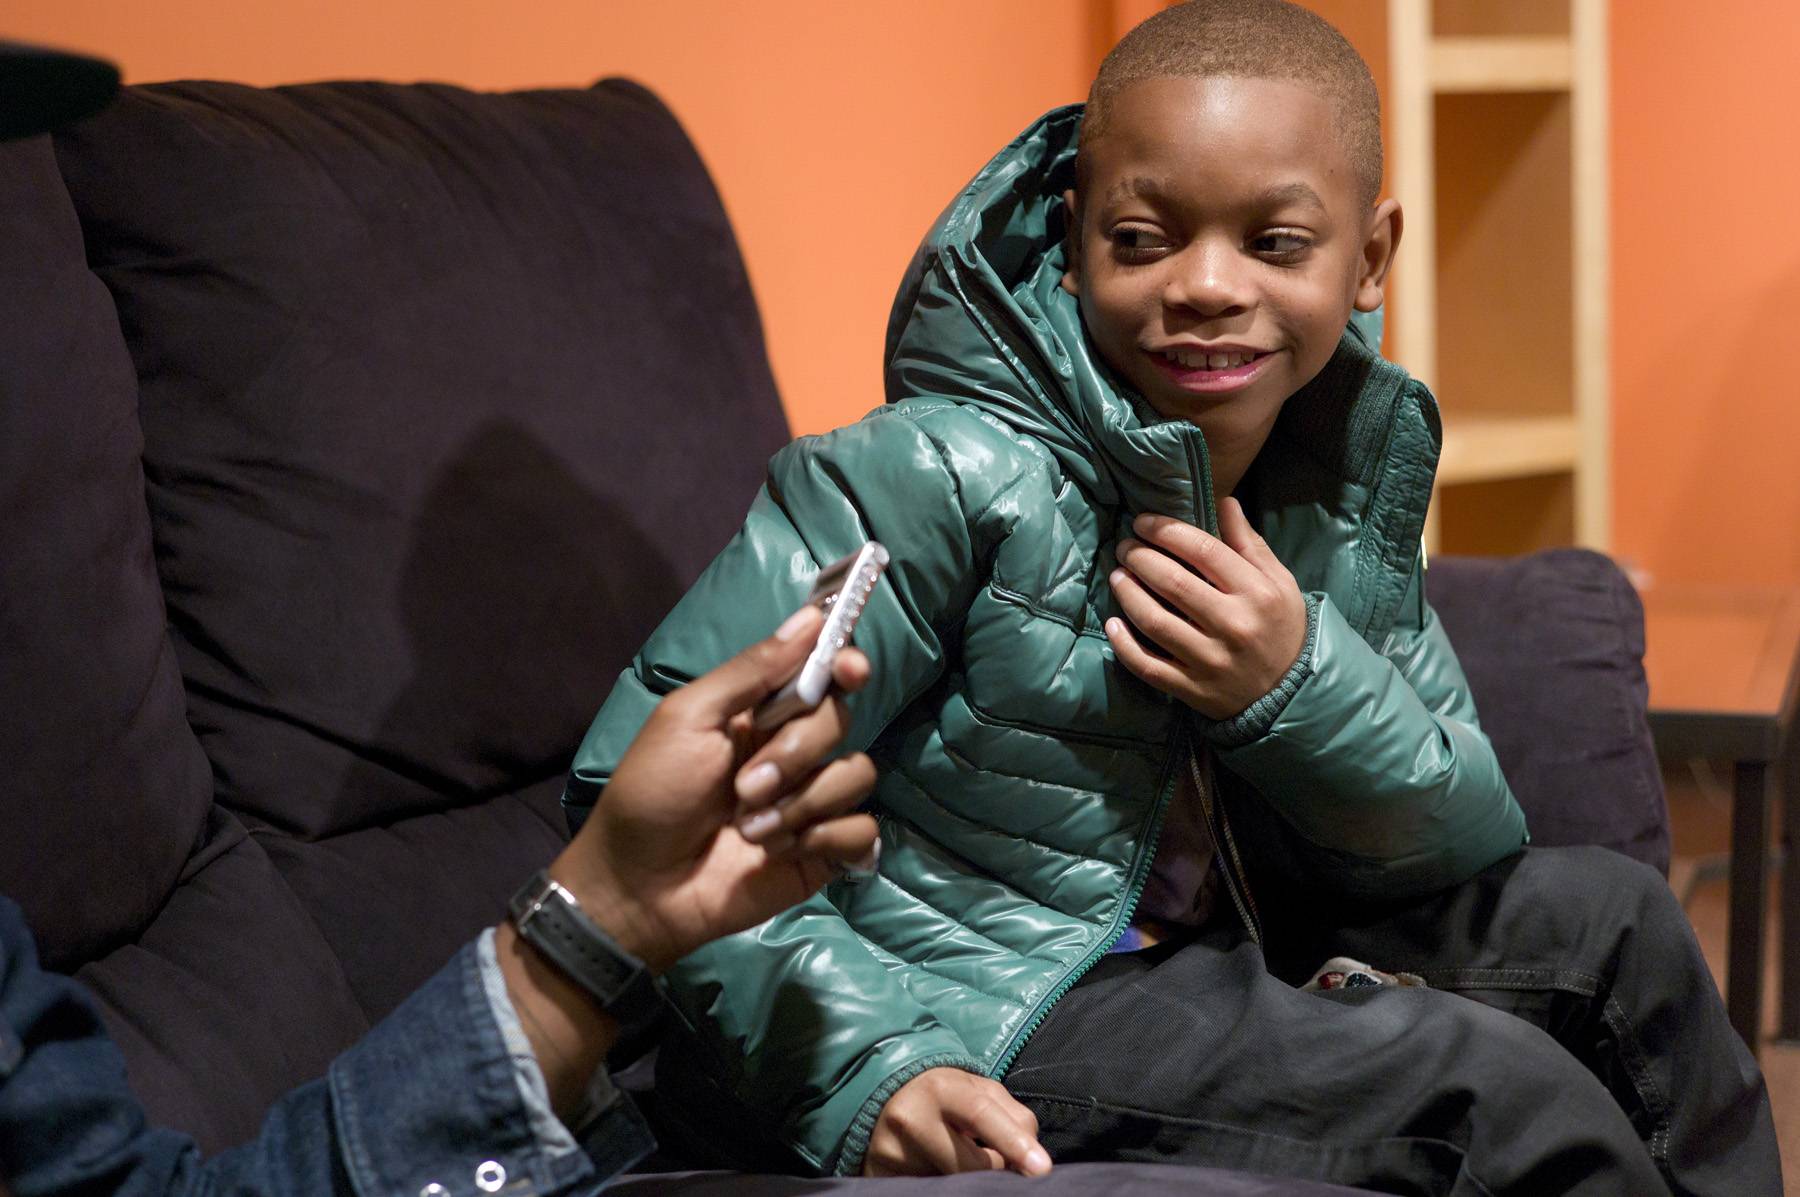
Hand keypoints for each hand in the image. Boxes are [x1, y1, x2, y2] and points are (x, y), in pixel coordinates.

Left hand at [552, 605, 879, 972]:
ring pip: (857, 774)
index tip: (849, 669)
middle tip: (745, 787)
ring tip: (750, 829)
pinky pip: (861, 830)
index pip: (824, 672)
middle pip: (840, 721)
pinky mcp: (824, 850)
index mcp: (760, 712)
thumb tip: (811, 616)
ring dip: (802, 802)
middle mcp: (793, 750)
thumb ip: (751, 670)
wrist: (639, 886)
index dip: (845, 665)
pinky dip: (824, 838)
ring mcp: (811, 801)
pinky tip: (779, 852)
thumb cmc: (652, 794)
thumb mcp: (689, 718)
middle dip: (796, 752)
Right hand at [864, 1067, 1050, 1177]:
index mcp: (940, 1089)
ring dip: (966, 1178)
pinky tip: (932, 1166)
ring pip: (953, 1185)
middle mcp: (910, 1119)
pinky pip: (928, 1190)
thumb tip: (1032, 1160)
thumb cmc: (946, 1095)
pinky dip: (942, 1184)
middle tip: (984, 1152)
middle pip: (972, 1165)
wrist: (885, 1096)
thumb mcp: (979, 1091)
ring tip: (951, 1154)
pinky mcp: (880, 1177)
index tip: (1041, 1168)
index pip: (981, 1115)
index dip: (1014, 1142)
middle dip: (992, 1167)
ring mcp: (892, 1153)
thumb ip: (1013, 1116)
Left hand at [1106, 497, 1305, 719]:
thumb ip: (1249, 544)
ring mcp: (1210, 661)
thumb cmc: (1280, 627)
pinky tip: (1112, 623)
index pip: (1203, 550)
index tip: (1143, 522)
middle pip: (1173, 583)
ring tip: (1117, 576)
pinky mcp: (1192, 689)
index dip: (1166, 531)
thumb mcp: (1279, 582)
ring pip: (1155, 622)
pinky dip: (1124, 645)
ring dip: (1127, 594)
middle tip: (1125, 547)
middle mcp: (1233, 626)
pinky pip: (1148, 666)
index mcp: (1256, 593)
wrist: (1290, 692)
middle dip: (1140, 558)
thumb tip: (1224, 502)